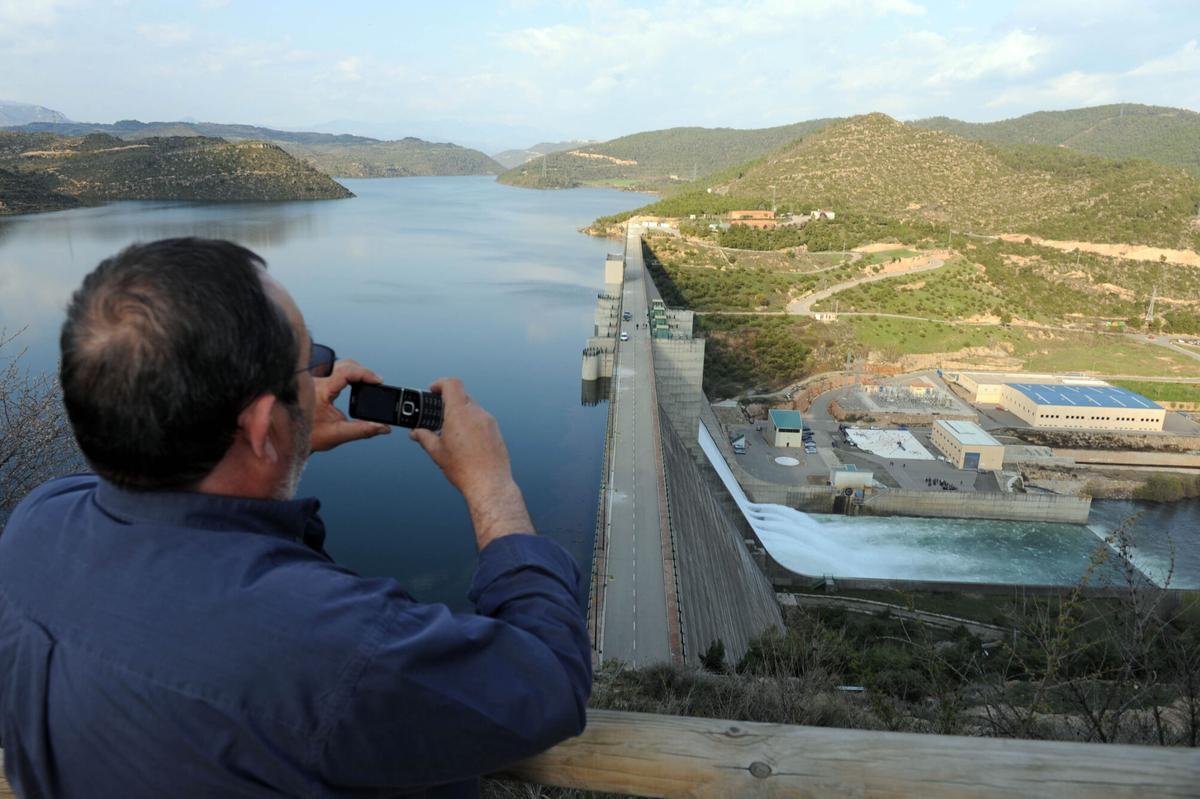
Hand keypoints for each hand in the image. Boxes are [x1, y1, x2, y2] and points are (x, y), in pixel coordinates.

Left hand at [309, 359, 391, 452]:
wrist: (290, 438)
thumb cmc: (310, 436)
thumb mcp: (338, 434)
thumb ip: (362, 430)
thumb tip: (382, 427)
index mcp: (321, 391)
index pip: (345, 372)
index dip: (364, 373)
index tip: (377, 380)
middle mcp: (317, 382)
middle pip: (346, 364)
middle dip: (364, 372)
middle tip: (375, 383)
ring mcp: (316, 381)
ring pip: (340, 365)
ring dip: (357, 372)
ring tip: (368, 383)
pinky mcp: (318, 383)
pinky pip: (336, 371)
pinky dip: (350, 375)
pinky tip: (356, 384)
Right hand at [410, 378, 533, 550]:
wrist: (489, 483)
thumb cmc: (464, 469)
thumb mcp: (437, 452)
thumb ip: (424, 437)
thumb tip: (416, 433)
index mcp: (460, 413)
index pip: (452, 384)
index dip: (440, 383)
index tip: (433, 390)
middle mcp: (476, 413)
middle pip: (462, 395)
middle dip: (449, 402)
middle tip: (439, 414)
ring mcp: (488, 421)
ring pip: (472, 408)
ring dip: (461, 413)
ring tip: (451, 431)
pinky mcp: (496, 430)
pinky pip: (481, 419)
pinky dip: (471, 423)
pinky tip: (465, 440)